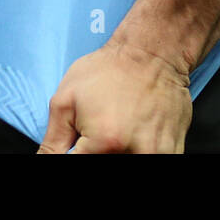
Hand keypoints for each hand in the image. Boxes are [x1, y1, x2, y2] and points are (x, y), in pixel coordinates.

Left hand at [37, 40, 191, 153]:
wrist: (153, 52)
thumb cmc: (110, 70)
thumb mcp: (67, 99)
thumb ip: (53, 141)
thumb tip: (46, 162)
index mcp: (105, 142)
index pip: (79, 167)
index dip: (75, 153)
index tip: (79, 144)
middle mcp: (135, 153)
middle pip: (104, 164)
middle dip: (95, 151)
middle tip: (99, 129)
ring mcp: (158, 154)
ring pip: (126, 163)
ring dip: (117, 151)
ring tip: (117, 129)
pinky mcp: (173, 152)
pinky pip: (151, 161)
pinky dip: (137, 151)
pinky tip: (134, 133)